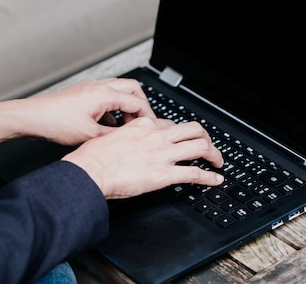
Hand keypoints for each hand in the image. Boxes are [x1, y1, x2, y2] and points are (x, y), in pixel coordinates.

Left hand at [0, 78, 155, 144]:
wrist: (31, 118)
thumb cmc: (55, 123)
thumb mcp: (90, 135)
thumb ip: (114, 135)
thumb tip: (130, 138)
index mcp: (105, 94)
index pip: (137, 101)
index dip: (148, 115)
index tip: (151, 126)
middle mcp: (99, 86)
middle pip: (133, 88)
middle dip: (141, 105)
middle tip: (142, 121)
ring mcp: (90, 88)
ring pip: (119, 90)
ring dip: (126, 105)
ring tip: (126, 123)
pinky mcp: (83, 93)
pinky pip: (106, 95)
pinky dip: (113, 107)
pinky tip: (108, 124)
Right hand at [62, 117, 224, 198]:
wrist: (88, 171)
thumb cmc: (93, 157)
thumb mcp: (112, 137)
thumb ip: (128, 137)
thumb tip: (130, 143)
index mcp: (144, 125)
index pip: (172, 124)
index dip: (182, 133)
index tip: (185, 140)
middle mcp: (157, 136)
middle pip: (194, 129)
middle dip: (206, 138)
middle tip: (209, 147)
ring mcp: (163, 154)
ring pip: (200, 146)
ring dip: (214, 154)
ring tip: (218, 162)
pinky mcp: (164, 174)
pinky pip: (195, 173)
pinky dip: (210, 177)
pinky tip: (215, 180)